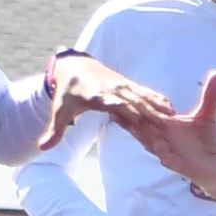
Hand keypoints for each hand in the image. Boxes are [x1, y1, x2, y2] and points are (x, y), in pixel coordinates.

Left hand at [36, 49, 164, 144]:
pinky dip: (158, 99)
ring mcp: (122, 85)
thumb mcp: (60, 111)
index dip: (126, 111)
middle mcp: (112, 89)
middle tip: (165, 126)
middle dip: (149, 113)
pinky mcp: (128, 84)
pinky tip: (172, 108)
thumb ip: (54, 131)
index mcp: (96, 96)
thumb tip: (41, 148)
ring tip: (174, 118)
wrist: (74, 66)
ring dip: (158, 107)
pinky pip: (146, 92)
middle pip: (133, 101)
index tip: (139, 122)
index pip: (114, 104)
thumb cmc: (67, 92)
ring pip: (143, 97)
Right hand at [98, 73, 215, 195]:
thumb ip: (210, 95)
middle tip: (116, 104)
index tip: (121, 89)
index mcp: (166, 126)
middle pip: (142, 126)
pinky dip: (163, 153)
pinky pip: (169, 159)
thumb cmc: (206, 140)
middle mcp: (163, 139)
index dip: (134, 103)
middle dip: (130, 116)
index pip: (146, 113)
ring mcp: (169, 153)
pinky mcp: (180, 165)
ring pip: (151, 142)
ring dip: (142, 134)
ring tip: (132, 122)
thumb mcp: (208, 115)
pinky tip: (159, 144)